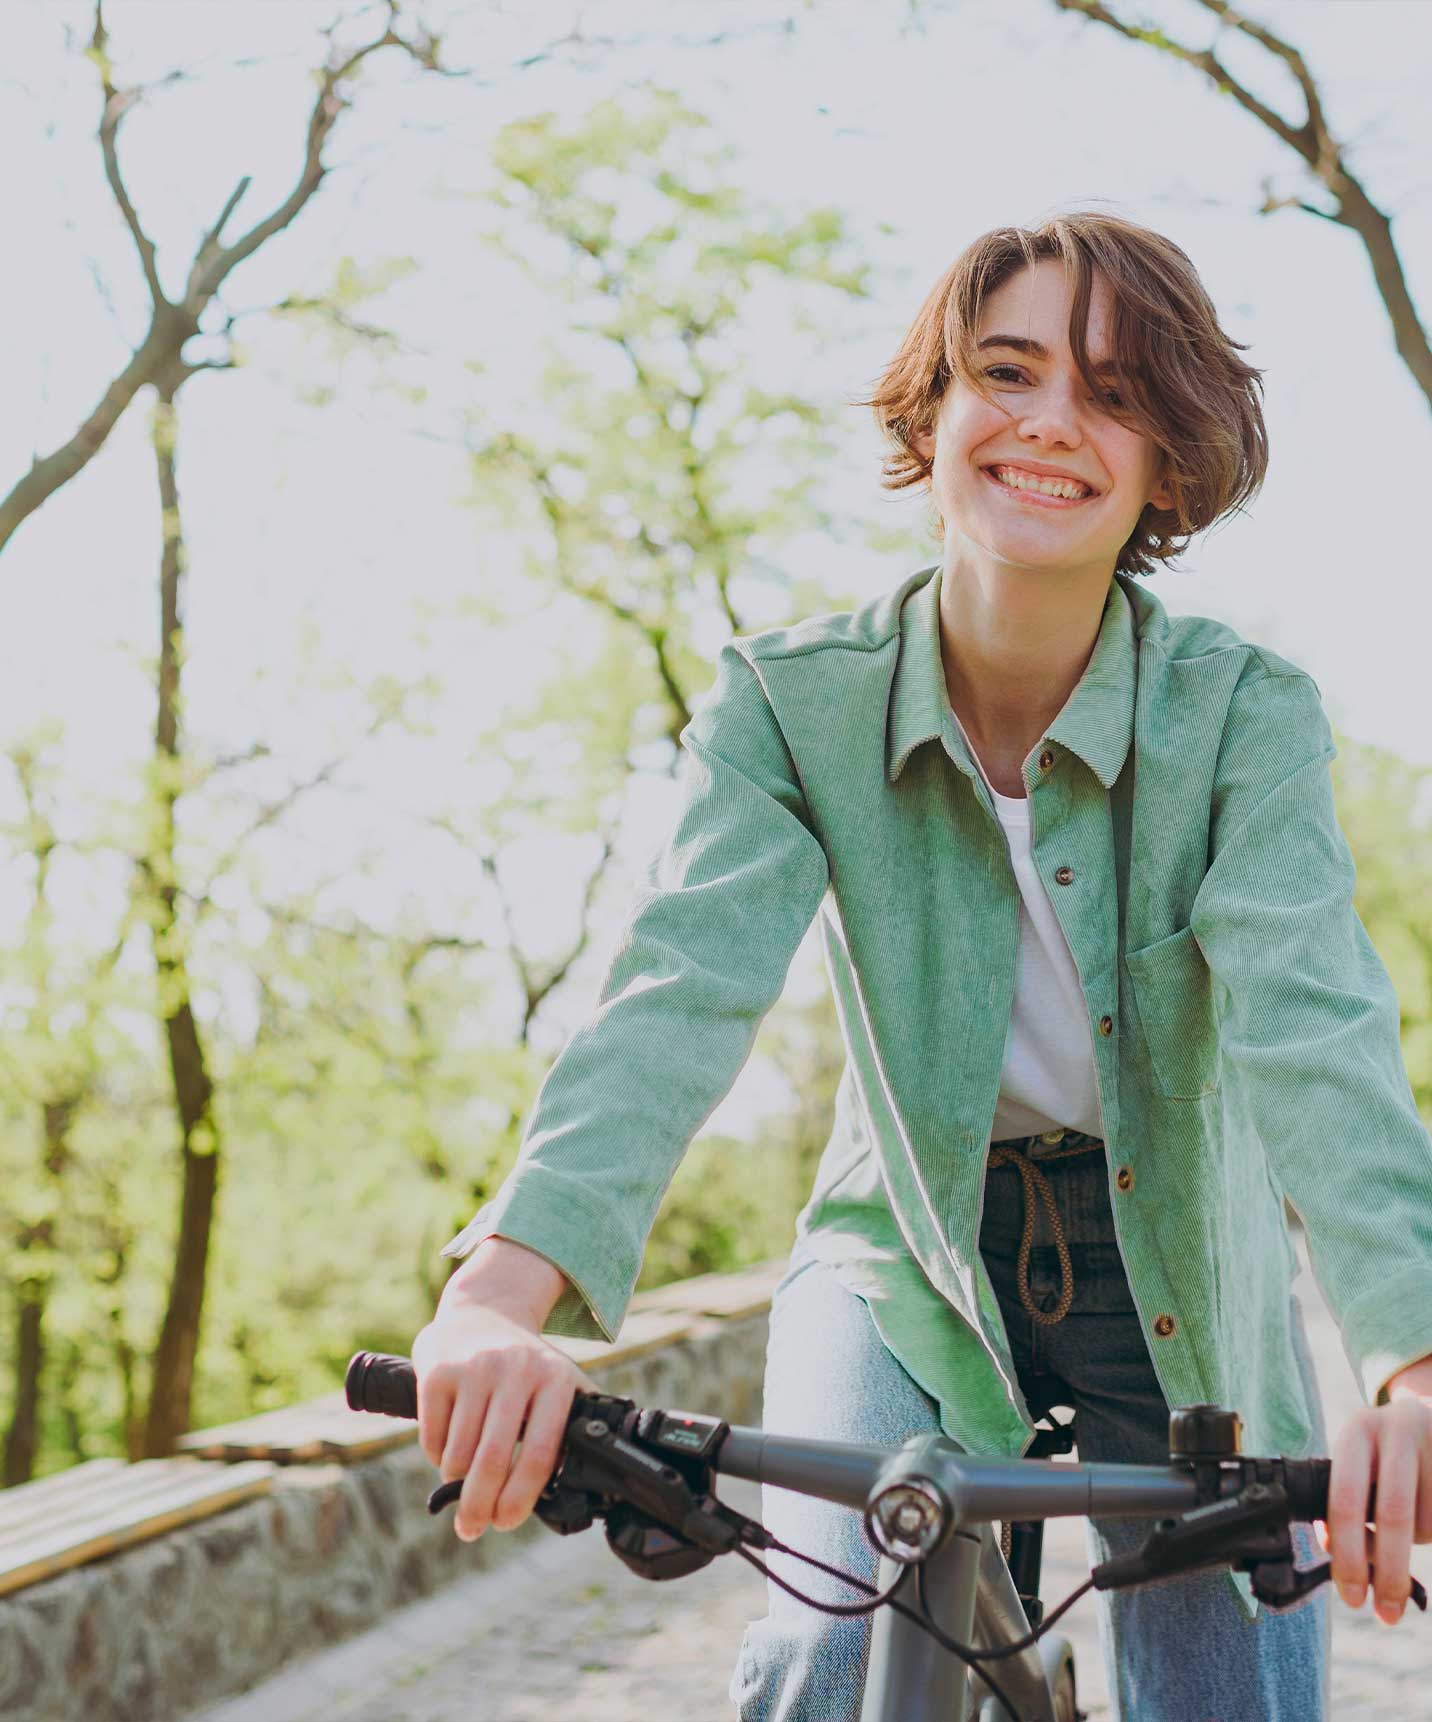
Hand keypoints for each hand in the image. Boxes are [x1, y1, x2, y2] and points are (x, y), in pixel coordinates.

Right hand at [411, 1297, 592, 1542]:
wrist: (482, 1310)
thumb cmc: (526, 1364)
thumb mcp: (560, 1380)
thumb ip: (574, 1425)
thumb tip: (588, 1485)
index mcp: (554, 1379)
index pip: (540, 1453)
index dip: (521, 1498)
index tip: (506, 1522)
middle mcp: (516, 1370)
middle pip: (493, 1460)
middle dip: (480, 1506)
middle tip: (472, 1529)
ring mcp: (474, 1368)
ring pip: (459, 1454)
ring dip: (458, 1485)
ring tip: (463, 1487)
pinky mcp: (438, 1372)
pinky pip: (433, 1438)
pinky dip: (438, 1459)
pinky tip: (447, 1453)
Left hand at [1318, 1355, 1431, 1623]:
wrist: (1428, 1415)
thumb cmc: (1382, 1452)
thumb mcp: (1357, 1464)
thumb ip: (1344, 1502)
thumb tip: (1334, 1550)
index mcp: (1356, 1431)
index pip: (1345, 1501)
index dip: (1347, 1555)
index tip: (1351, 1597)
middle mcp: (1395, 1429)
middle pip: (1394, 1517)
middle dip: (1389, 1573)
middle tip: (1386, 1613)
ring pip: (1426, 1527)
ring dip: (1415, 1544)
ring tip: (1410, 1519)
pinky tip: (1427, 1511)